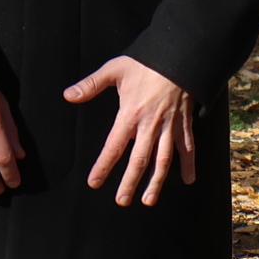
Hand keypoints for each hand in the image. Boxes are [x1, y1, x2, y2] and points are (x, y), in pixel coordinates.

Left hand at [63, 56, 194, 206]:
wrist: (180, 57)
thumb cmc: (146, 63)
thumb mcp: (115, 69)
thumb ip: (91, 84)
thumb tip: (68, 96)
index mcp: (130, 114)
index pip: (114, 146)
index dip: (103, 166)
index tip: (94, 182)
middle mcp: (151, 125)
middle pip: (139, 160)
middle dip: (130, 182)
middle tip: (121, 201)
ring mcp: (170, 127)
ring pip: (163, 160)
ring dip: (157, 182)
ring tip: (148, 200)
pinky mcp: (185, 124)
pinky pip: (188, 148)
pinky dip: (190, 165)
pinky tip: (188, 180)